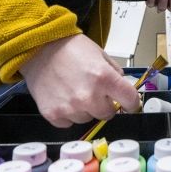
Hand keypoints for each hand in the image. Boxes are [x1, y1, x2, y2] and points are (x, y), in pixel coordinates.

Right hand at [20, 34, 139, 127]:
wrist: (38, 48)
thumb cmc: (70, 48)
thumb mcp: (100, 54)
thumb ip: (114, 73)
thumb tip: (122, 90)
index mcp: (104, 78)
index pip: (130, 101)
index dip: (132, 102)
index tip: (128, 102)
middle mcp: (89, 96)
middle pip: (108, 114)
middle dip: (105, 104)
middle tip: (94, 92)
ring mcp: (70, 108)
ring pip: (87, 119)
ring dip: (85, 109)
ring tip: (74, 91)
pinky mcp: (53, 115)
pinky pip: (69, 123)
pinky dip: (68, 114)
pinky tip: (63, 97)